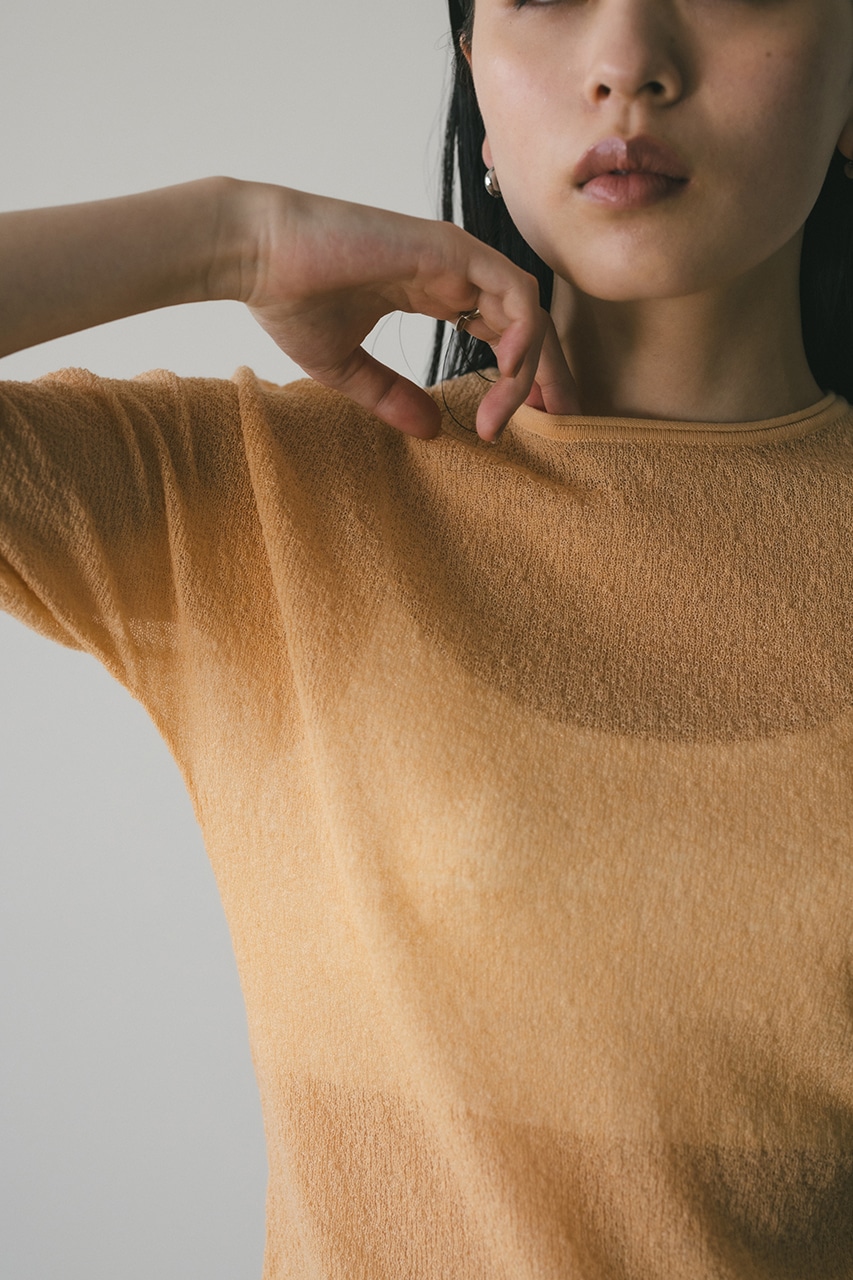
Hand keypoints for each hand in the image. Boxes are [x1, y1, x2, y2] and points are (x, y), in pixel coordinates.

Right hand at [235, 184, 579, 441]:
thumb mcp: (346, 368)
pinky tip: (513, 374)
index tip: (515, 422)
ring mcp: (455, 257)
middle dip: (551, 373)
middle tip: (561, 421)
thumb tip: (433, 432)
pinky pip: (514, 291)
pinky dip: (525, 333)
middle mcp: (452, 272)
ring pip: (528, 310)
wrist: (257, 257)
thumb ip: (391, 396)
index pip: (501, 330)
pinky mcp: (450, 248)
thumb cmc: (289, 301)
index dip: (520, 376)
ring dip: (537, 364)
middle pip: (527, 321)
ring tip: (528, 411)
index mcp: (432, 290)